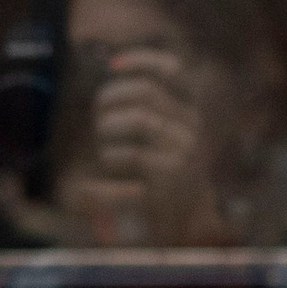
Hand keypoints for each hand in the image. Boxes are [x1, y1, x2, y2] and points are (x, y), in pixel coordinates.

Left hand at [84, 45, 217, 241]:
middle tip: (96, 124)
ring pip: (140, 119)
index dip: (145, 61)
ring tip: (102, 153)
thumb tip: (114, 61)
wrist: (177, 226)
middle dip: (110, 101)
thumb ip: (135, 103)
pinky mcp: (175, 175)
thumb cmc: (149, 176)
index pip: (175, 72)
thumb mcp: (145, 138)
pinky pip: (133, 154)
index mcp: (185, 112)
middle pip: (145, 93)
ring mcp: (186, 150)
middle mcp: (191, 127)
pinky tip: (96, 183)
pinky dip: (109, 161)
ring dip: (108, 131)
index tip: (113, 65)